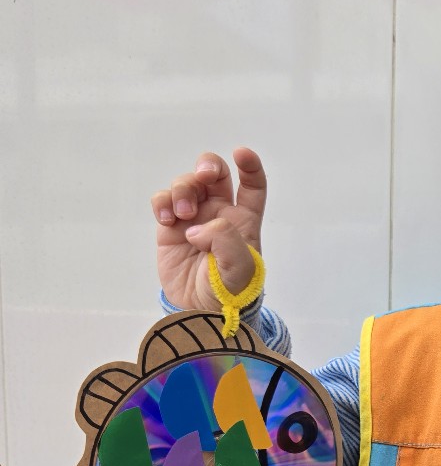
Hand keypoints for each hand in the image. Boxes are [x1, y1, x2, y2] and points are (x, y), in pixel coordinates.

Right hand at [151, 148, 266, 310]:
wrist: (200, 312)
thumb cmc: (229, 291)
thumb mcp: (239, 269)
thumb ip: (226, 241)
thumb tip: (197, 228)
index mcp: (244, 220)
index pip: (252, 185)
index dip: (250, 166)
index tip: (241, 153)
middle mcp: (219, 213)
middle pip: (214, 173)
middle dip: (207, 165)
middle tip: (203, 176)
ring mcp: (193, 217)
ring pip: (186, 183)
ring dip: (182, 190)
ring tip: (181, 215)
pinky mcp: (170, 227)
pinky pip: (163, 200)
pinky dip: (162, 202)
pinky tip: (166, 219)